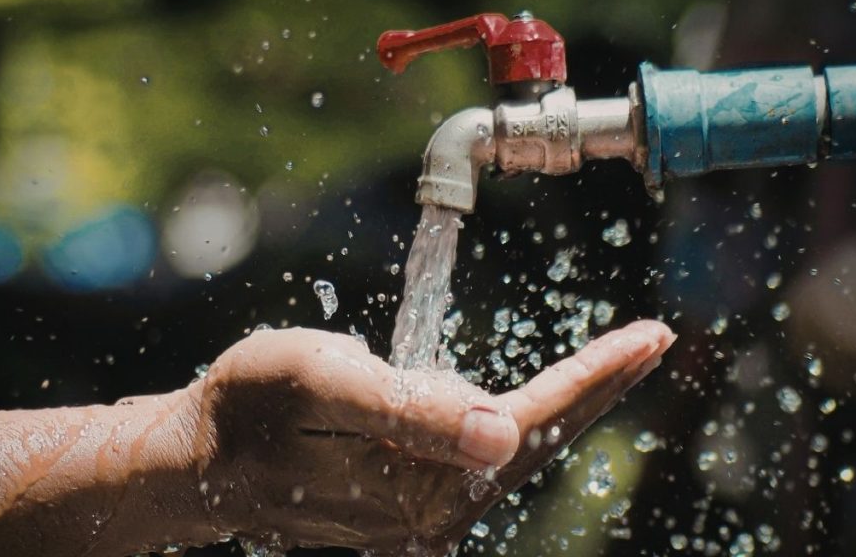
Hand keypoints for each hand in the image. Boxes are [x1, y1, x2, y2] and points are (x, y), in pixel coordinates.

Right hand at [185, 321, 673, 553]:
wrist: (202, 461)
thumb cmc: (251, 406)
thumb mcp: (321, 382)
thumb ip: (411, 410)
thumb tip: (504, 434)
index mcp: (421, 483)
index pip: (529, 423)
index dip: (593, 379)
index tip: (652, 337)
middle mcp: (434, 514)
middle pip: (535, 441)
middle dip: (597, 390)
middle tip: (654, 342)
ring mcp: (422, 518)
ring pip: (510, 452)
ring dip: (561, 407)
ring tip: (607, 364)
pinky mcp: (407, 509)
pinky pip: (479, 461)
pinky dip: (519, 426)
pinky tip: (537, 406)